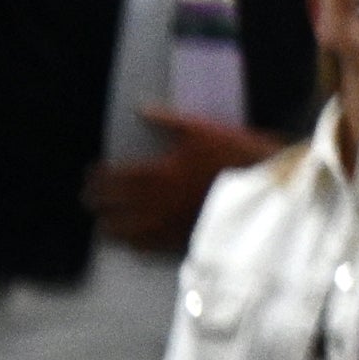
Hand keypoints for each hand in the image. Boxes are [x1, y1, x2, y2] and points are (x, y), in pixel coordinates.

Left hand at [96, 109, 281, 254]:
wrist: (270, 195)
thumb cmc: (237, 157)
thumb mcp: (203, 130)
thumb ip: (167, 121)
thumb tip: (140, 110)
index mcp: (154, 175)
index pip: (111, 179)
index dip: (96, 179)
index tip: (91, 176)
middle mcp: (152, 205)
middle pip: (110, 208)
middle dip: (96, 202)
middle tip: (88, 199)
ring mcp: (165, 228)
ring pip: (122, 234)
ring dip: (108, 226)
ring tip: (103, 222)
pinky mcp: (181, 243)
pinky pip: (146, 249)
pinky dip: (132, 244)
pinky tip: (130, 241)